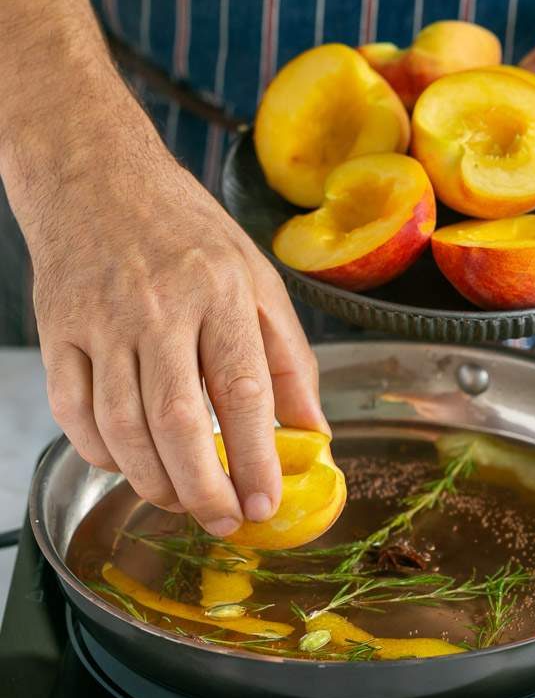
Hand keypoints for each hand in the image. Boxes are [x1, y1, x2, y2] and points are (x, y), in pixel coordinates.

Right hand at [23, 119, 326, 536]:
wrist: (95, 175)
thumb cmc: (186, 230)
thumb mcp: (258, 279)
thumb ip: (288, 359)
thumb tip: (313, 433)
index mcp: (220, 291)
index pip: (242, 390)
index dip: (255, 458)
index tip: (265, 503)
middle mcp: (158, 308)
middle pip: (177, 422)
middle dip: (203, 489)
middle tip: (224, 522)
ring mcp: (101, 321)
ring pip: (122, 427)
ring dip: (154, 482)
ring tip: (183, 502)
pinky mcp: (57, 331)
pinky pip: (73, 413)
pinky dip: (102, 454)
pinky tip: (130, 465)